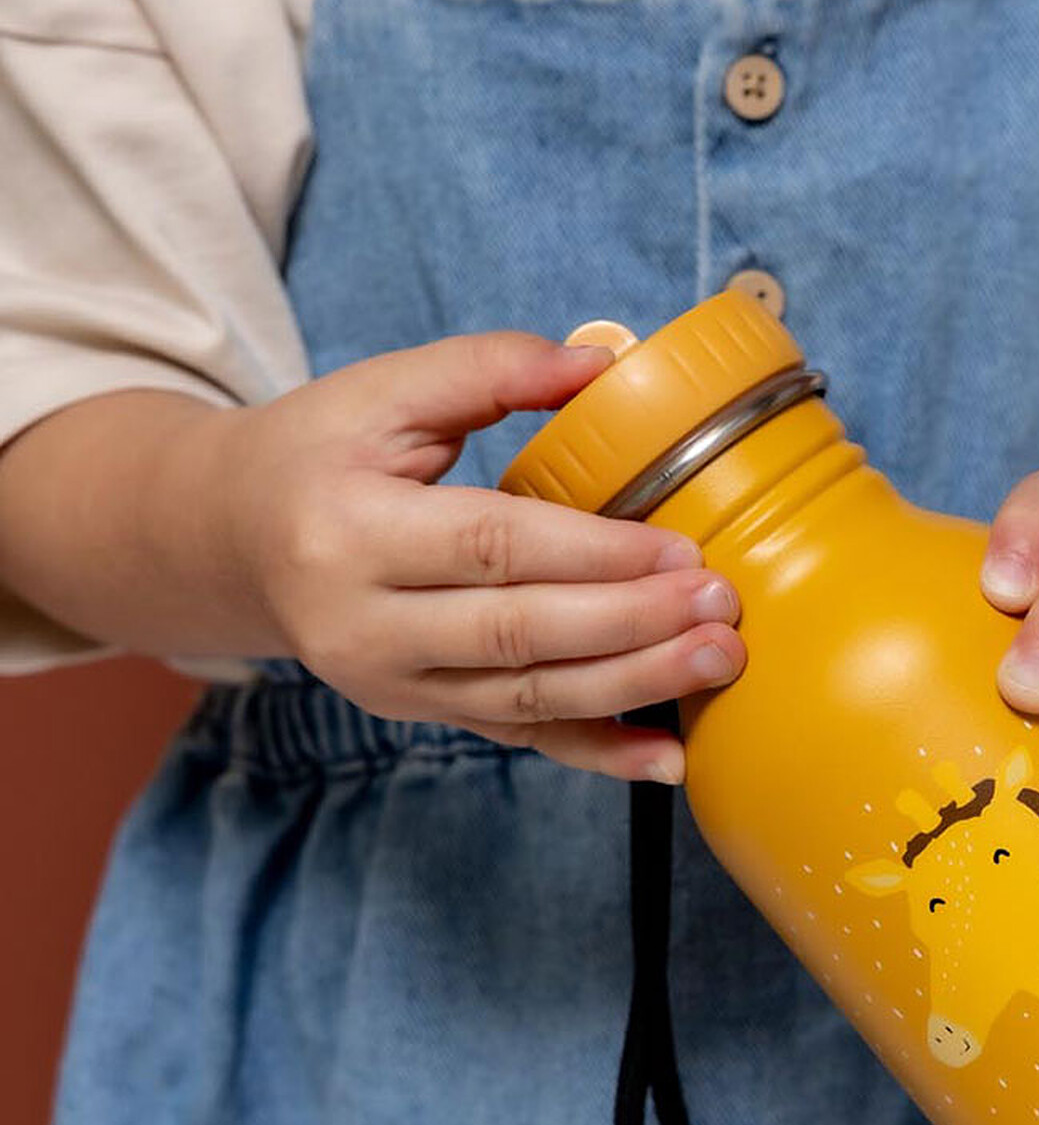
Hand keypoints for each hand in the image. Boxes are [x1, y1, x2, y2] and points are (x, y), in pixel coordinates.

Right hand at [221, 332, 743, 780]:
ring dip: (634, 689)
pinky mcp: (419, 712)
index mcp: (347, 531)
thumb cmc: (317, 454)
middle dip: (632, 627)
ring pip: (527, 700)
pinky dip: (597, 754)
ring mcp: (390, 684)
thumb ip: (490, 368)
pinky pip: (518, 740)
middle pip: (519, 634)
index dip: (595, 554)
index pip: (493, 547)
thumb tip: (603, 364)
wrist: (232, 540)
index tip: (684, 552)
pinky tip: (667, 760)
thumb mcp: (382, 391)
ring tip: (716, 665)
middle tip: (721, 611)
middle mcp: (362, 625)